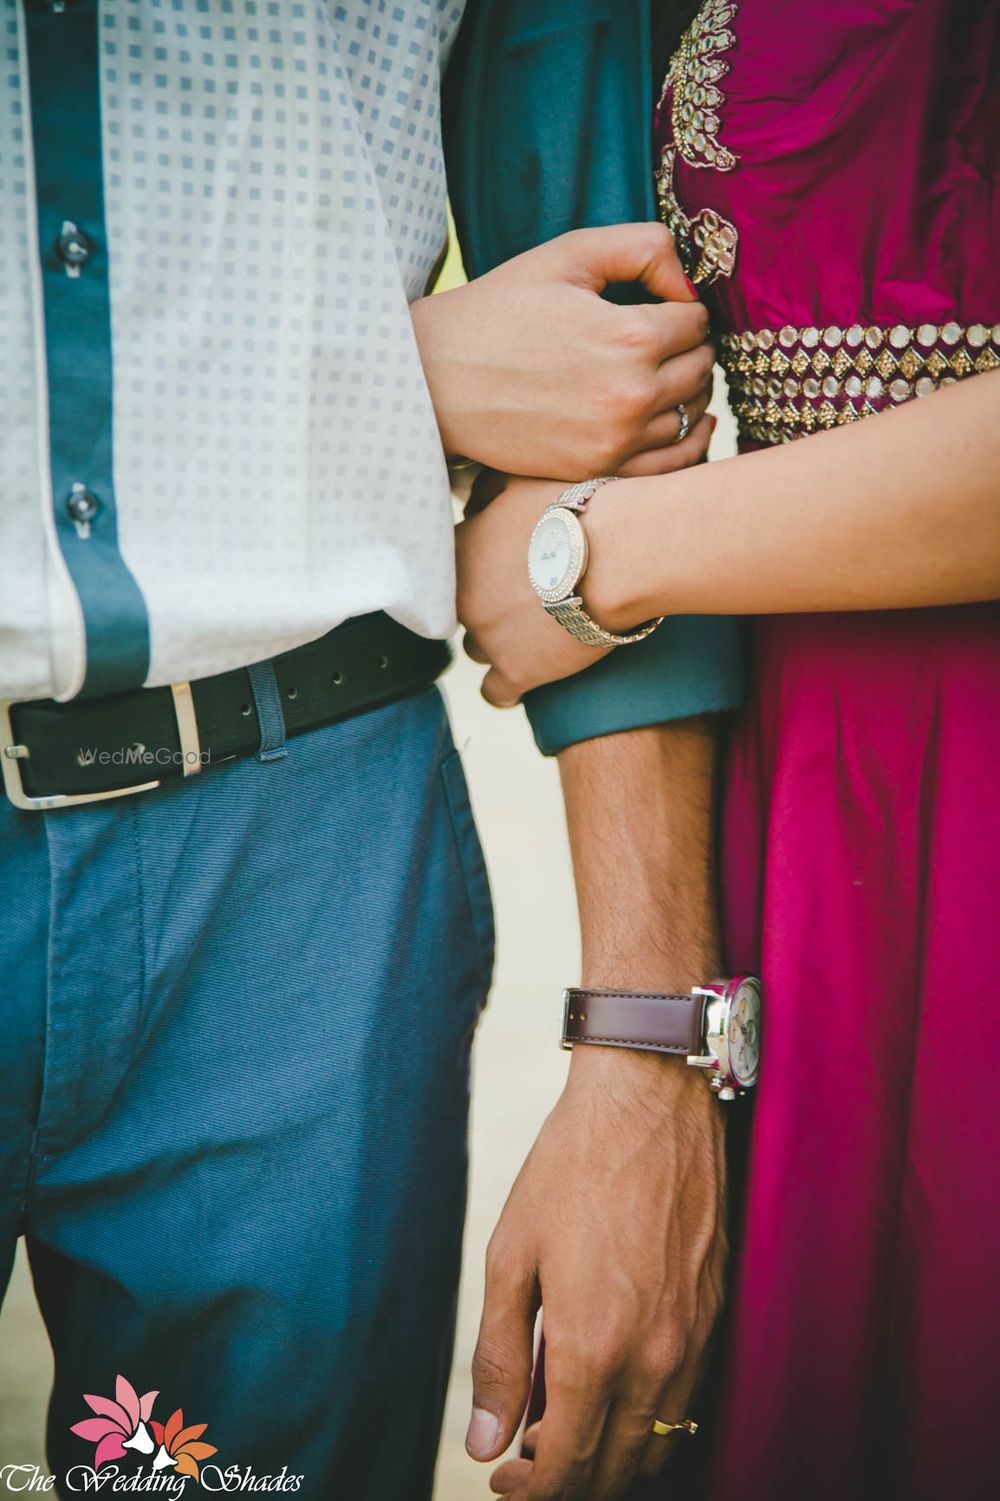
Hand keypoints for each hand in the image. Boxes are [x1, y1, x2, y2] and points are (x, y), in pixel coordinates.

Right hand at [411, 223, 712, 480]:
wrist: (436, 380)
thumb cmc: (499, 311)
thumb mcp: (568, 255)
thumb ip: (644, 248)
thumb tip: (689, 283)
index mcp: (632, 337)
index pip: (697, 323)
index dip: (684, 310)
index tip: (662, 309)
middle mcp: (633, 395)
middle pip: (701, 370)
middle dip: (690, 350)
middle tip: (666, 342)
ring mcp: (617, 441)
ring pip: (691, 416)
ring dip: (688, 393)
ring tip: (666, 378)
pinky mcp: (599, 470)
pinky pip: (672, 464)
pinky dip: (682, 442)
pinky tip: (677, 423)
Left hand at [456, 462, 707, 705]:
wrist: (617, 554)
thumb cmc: (577, 509)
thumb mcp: (522, 480)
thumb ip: (488, 489)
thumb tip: (475, 499)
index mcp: (461, 550)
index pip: (450, 566)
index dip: (477, 566)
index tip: (501, 567)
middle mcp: (464, 596)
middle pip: (465, 608)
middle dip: (489, 603)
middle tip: (524, 595)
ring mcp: (488, 637)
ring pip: (478, 648)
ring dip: (500, 641)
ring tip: (530, 634)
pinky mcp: (518, 671)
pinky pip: (495, 692)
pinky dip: (505, 688)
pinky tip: (519, 682)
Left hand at [466, 1046, 726, 1499]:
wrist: (648, 1100)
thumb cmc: (570, 1168)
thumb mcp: (511, 1255)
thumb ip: (500, 1357)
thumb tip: (485, 1443)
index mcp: (595, 1348)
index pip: (568, 1465)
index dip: (532, 1490)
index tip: (503, 1480)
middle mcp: (655, 1356)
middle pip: (617, 1467)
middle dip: (569, 1480)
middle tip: (526, 1459)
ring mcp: (695, 1336)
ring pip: (658, 1439)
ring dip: (611, 1453)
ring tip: (563, 1423)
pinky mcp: (715, 1310)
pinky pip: (686, 1395)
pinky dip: (647, 1413)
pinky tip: (610, 1383)